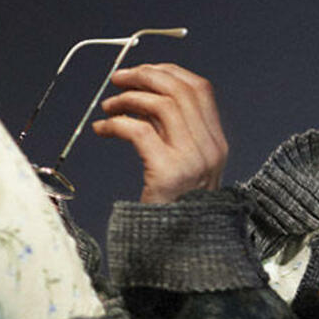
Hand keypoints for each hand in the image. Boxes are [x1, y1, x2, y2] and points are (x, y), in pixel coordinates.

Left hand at [93, 62, 227, 202]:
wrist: (182, 247)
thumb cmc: (177, 205)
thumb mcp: (184, 163)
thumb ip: (172, 130)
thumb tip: (143, 95)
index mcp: (217, 142)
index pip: (200, 89)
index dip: (169, 72)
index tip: (143, 73)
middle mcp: (209, 148)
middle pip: (180, 90)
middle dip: (144, 76)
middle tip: (118, 80)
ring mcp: (191, 160)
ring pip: (161, 104)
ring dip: (128, 98)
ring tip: (108, 107)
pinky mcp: (168, 172)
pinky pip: (139, 130)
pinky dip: (115, 123)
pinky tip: (102, 130)